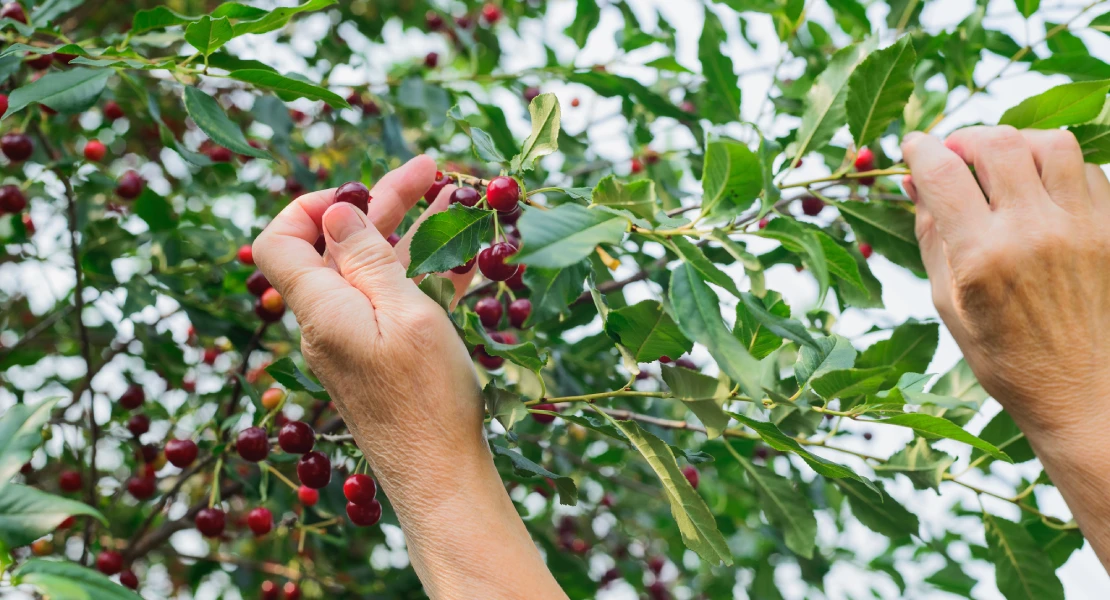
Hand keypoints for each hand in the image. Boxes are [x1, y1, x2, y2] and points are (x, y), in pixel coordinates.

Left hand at [253, 156, 483, 488]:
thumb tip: (335, 212)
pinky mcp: (381, 356)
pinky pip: (394, 300)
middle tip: (433, 171)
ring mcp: (355, 340)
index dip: (308, 207)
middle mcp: (328, 320)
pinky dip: (423, 271)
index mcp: (322, 307)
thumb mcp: (407, 315)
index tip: (357, 194)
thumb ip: (369, 260)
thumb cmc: (427, 398)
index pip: (279, 242)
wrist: (441, 475)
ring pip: (375, 270)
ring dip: (412, 231)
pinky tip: (463, 251)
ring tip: (457, 197)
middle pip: (340, 246)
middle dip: (383, 204)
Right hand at [902, 126, 1109, 565]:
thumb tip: (917, 185)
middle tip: (956, 151)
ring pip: (1050, 143)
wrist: (1086, 395)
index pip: (942, 173)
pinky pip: (1090, 170)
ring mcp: (1081, 227)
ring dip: (1018, 143)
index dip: (920, 149)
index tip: (913, 146)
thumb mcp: (950, 305)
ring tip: (1004, 161)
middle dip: (967, 138)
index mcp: (981, 256)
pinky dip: (1060, 167)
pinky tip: (1044, 188)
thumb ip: (932, 238)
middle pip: (997, 144)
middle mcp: (1033, 232)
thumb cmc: (1007, 358)